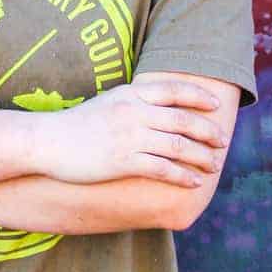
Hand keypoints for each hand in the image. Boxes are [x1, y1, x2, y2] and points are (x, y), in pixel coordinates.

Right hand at [33, 79, 225, 187]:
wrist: (49, 141)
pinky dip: (182, 175)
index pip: (174, 90)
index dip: (198, 96)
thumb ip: (134, 100)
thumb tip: (159, 104)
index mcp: (131, 93)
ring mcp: (130, 137)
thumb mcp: (109, 101)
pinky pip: (162, 169)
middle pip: (183, 119)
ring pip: (178, 145)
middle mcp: (134, 112)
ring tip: (213, 164)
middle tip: (222, 140)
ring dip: (201, 156)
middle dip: (208, 131)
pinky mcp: (124, 161)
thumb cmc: (79, 123)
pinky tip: (192, 181)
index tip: (215, 105)